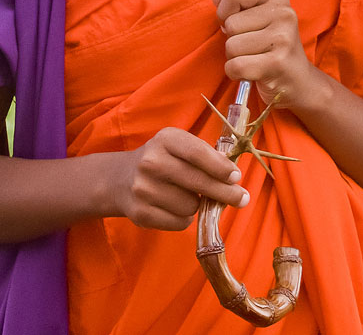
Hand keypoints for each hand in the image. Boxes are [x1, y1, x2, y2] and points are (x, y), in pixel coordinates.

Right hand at [114, 127, 248, 230]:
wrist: (121, 179)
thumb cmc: (162, 159)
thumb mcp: (179, 146)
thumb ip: (204, 155)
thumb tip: (231, 172)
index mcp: (165, 139)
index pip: (197, 153)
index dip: (220, 167)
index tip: (237, 176)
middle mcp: (151, 162)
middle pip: (198, 182)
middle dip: (224, 192)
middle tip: (242, 198)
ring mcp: (143, 189)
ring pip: (190, 206)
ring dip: (197, 205)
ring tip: (188, 196)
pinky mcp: (140, 214)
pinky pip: (179, 223)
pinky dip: (185, 218)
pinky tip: (176, 207)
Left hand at [211, 0, 319, 110]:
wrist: (297, 80)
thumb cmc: (272, 46)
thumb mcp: (256, 18)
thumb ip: (234, 3)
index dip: (225, 12)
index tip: (239, 24)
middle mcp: (284, 13)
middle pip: (230, 24)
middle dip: (233, 39)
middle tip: (253, 46)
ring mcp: (283, 38)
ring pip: (231, 46)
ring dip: (235, 57)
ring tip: (255, 58)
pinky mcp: (277, 63)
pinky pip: (236, 66)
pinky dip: (236, 73)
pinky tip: (253, 72)